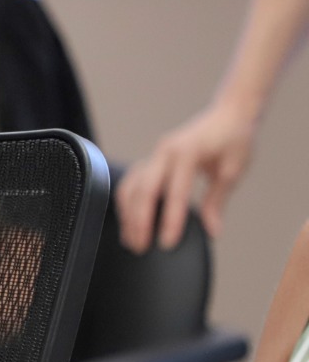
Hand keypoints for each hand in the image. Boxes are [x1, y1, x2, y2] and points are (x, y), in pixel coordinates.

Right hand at [116, 102, 256, 252]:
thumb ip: (217, 201)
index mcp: (187, 152)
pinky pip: (130, 181)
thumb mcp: (232, 171)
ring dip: (128, 214)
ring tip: (131, 239)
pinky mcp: (151, 158)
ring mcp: (154, 154)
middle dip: (139, 221)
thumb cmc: (234, 140)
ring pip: (131, 186)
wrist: (227, 113)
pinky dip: (127, 202)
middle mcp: (164, 151)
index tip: (167, 243)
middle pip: (144, 190)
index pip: (174, 192)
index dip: (170, 219)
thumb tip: (212, 231)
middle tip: (140, 247)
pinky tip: (128, 219)